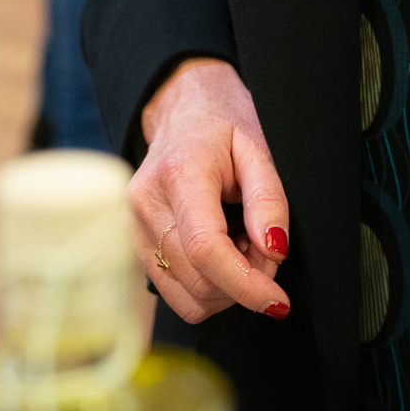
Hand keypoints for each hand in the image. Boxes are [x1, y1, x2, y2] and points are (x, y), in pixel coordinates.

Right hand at [128, 60, 290, 324]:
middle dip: (244, 283)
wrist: (180, 110)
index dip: (246, 285)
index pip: (206, 249)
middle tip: (266, 249)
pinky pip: (173, 292)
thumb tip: (273, 251)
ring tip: (241, 245)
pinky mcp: (131, 246)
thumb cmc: (220, 124)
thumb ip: (269, 201)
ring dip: (225, 288)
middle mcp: (145, 205)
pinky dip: (206, 286)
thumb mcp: (257, 149)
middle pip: (198, 281)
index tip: (278, 300)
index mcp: (179, 174)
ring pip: (185, 297)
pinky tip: (220, 253)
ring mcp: (132, 228)